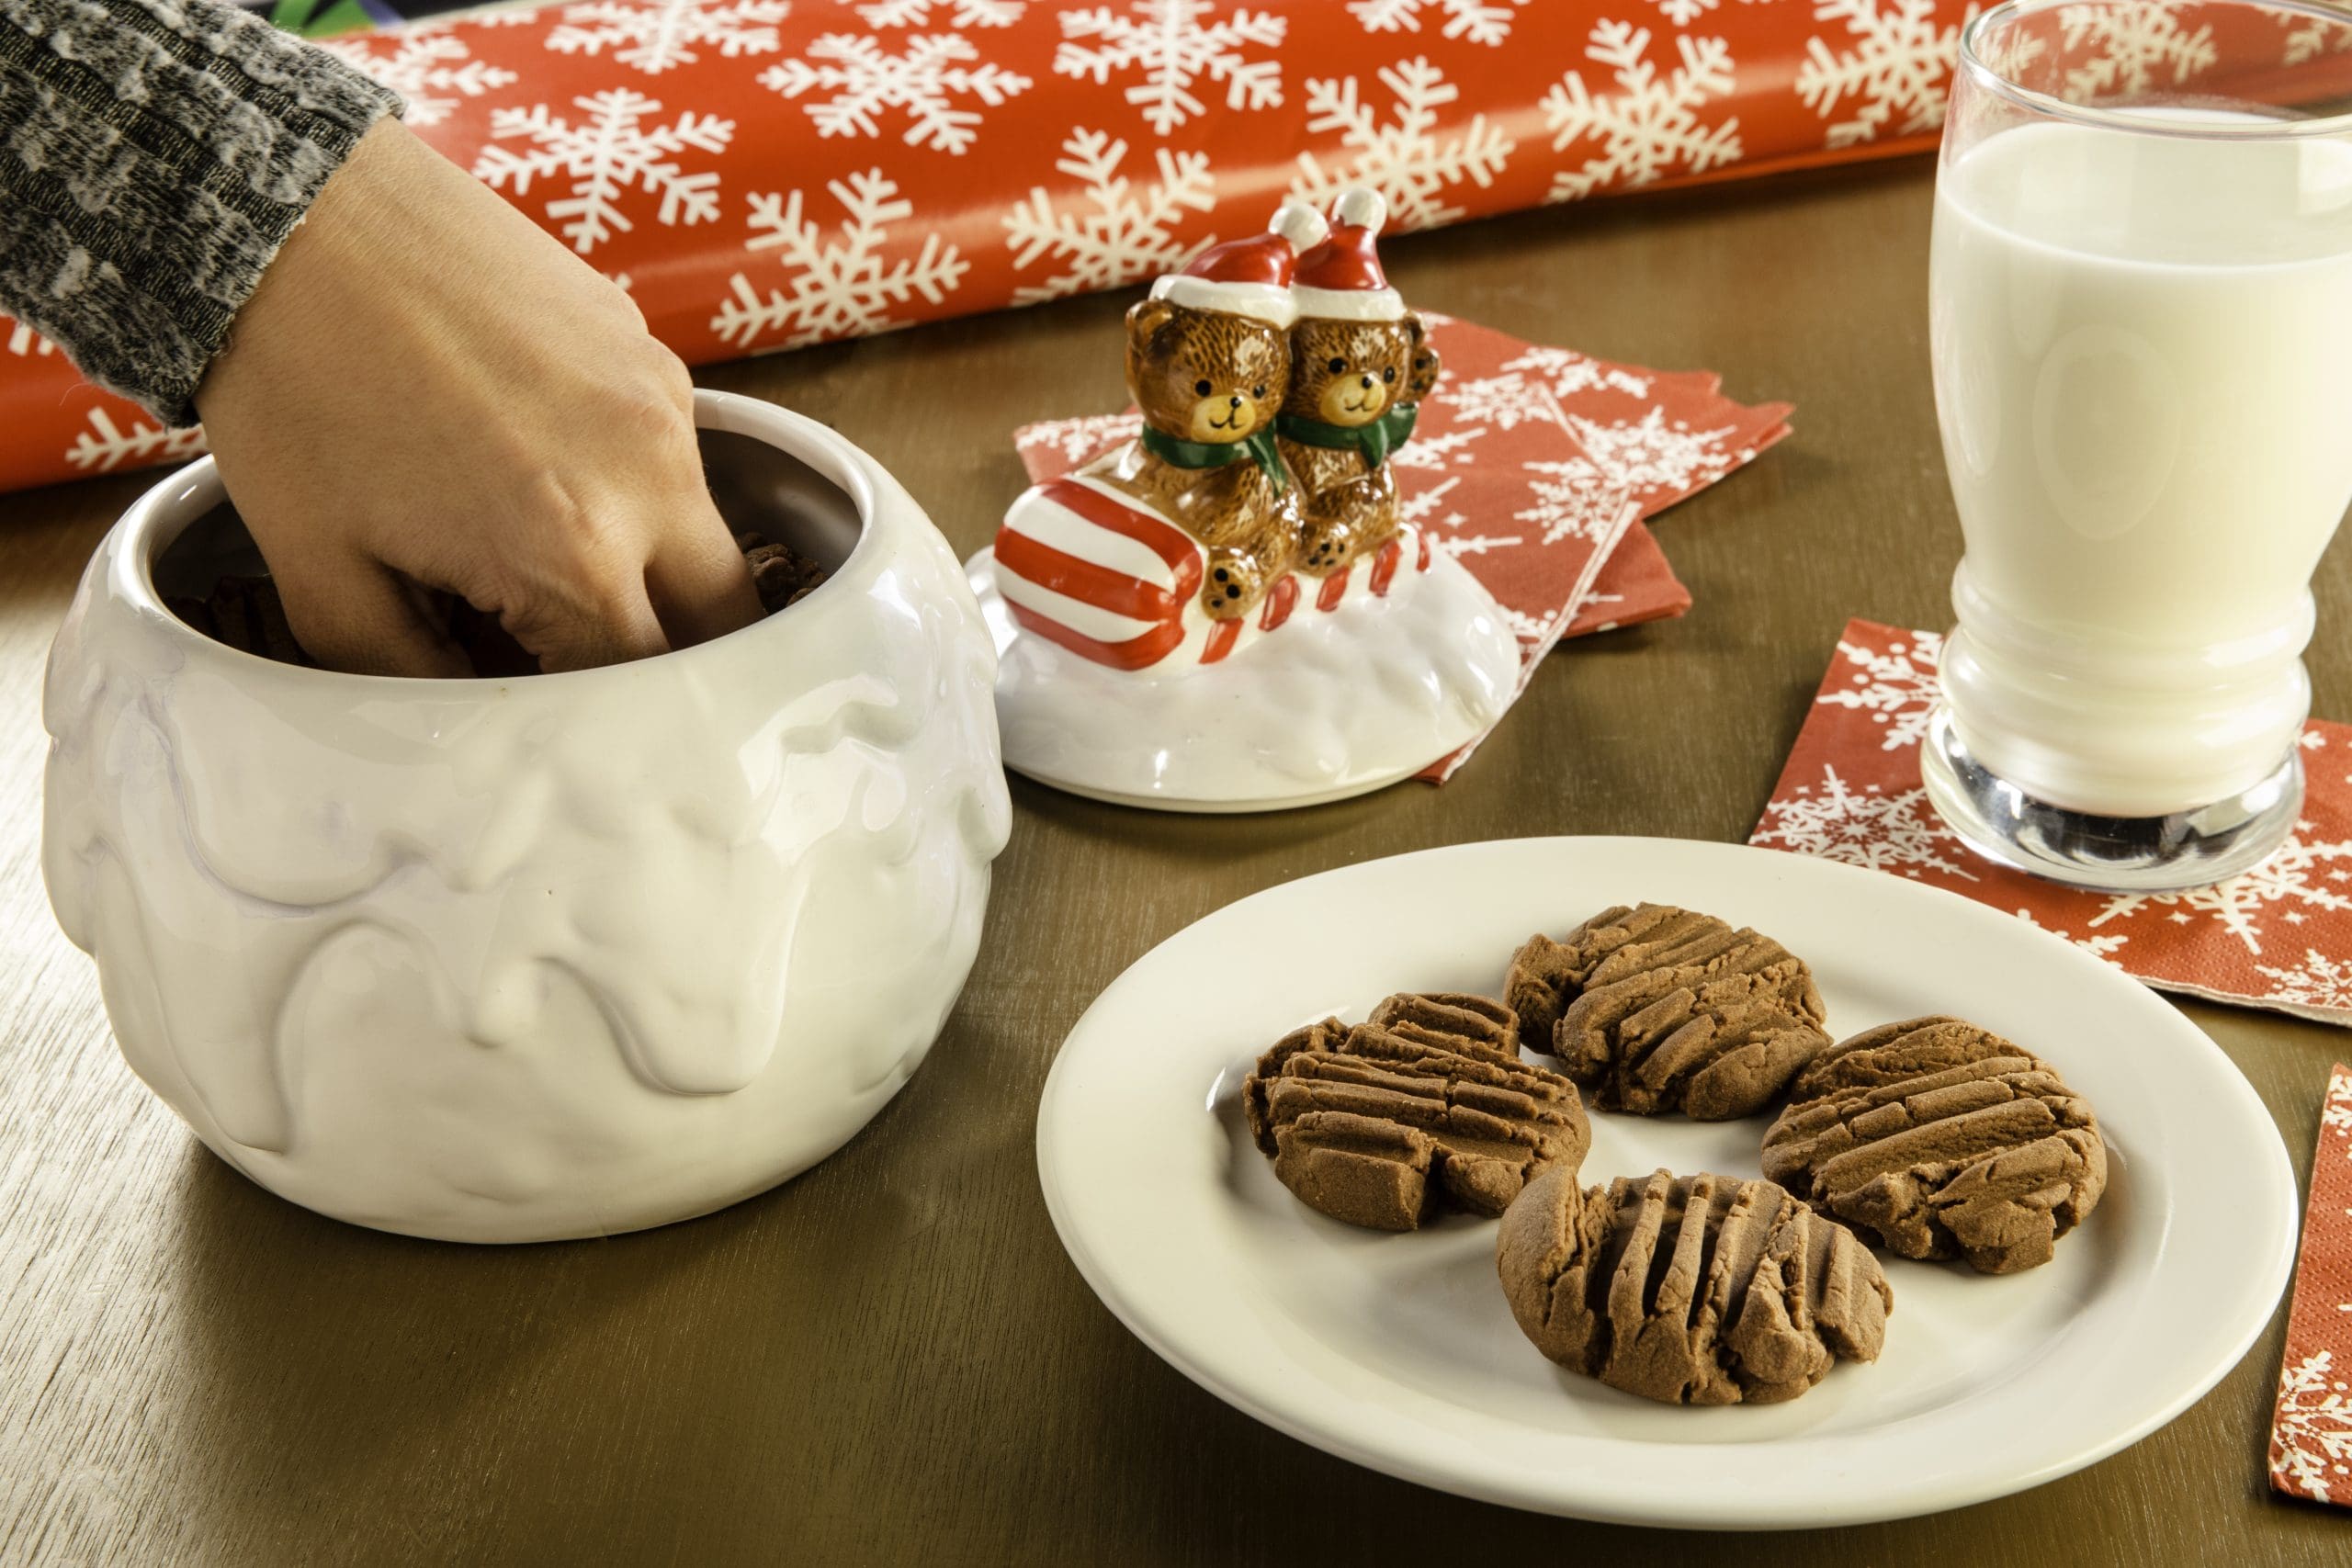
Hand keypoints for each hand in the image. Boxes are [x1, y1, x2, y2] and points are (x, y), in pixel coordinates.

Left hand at [194, 118, 761, 676]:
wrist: (291, 215)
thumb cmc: (295, 391)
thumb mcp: (324, 572)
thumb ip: (408, 678)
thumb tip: (470, 722)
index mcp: (573, 553)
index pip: (648, 688)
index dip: (609, 717)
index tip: (565, 710)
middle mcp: (648, 478)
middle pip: (729, 621)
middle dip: (680, 656)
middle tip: (603, 660)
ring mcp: (662, 402)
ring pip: (708, 531)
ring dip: (657, 565)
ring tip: (551, 545)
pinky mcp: (648, 346)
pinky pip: (673, 449)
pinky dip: (633, 482)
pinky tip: (542, 460)